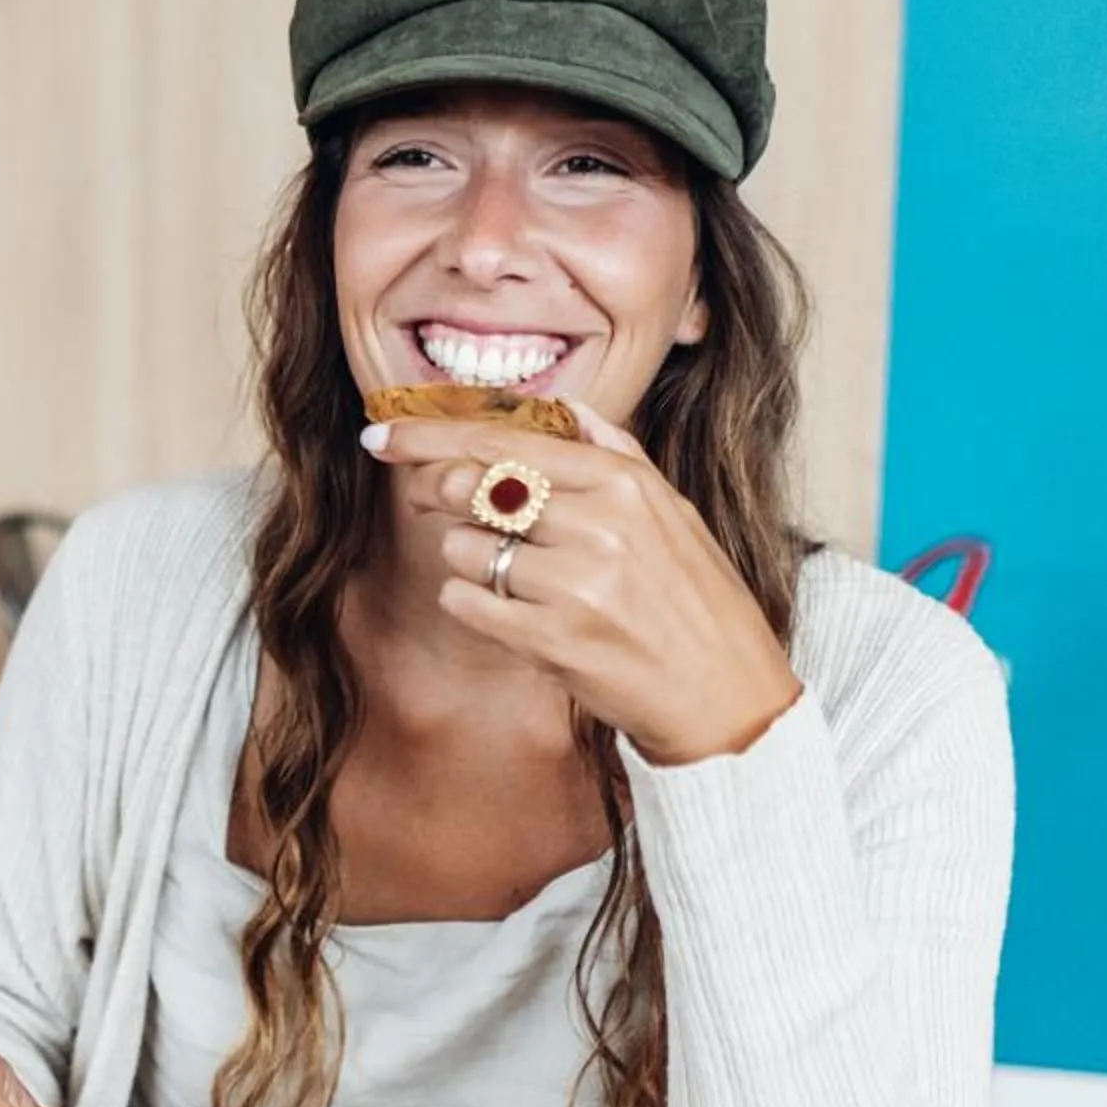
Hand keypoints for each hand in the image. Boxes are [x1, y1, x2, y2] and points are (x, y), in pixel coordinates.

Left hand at [364, 400, 801, 765]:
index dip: (432, 436)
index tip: (382, 436)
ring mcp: (576, 584)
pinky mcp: (553, 640)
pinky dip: (468, 603)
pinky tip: (504, 610)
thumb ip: (618, 455)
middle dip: (438, 490)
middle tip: (432, 499)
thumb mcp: (674, 514)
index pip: (506, 442)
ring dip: (468, 559)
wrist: (724, 696)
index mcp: (625, 485)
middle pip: (475, 487)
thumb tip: (571, 410)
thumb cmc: (696, 603)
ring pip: (465, 547)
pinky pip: (466, 602)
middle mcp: (601, 526)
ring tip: (514, 578)